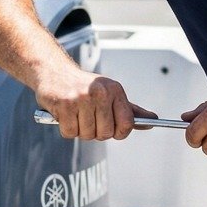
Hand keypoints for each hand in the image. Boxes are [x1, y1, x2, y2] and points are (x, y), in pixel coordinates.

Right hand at [35, 64, 156, 140]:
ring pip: (87, 135)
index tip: (112, 129)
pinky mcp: (64, 105)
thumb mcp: (110, 93)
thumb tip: (152, 120)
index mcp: (115, 90)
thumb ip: (130, 110)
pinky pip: (70, 133)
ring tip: (76, 115)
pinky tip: (66, 115)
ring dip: (80, 130)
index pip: (127, 124)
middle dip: (96, 132)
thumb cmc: (83, 86)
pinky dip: (67, 129)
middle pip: (106, 133)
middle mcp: (100, 93)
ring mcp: (81, 99)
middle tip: (88, 118)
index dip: (119, 132)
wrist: (54, 71)